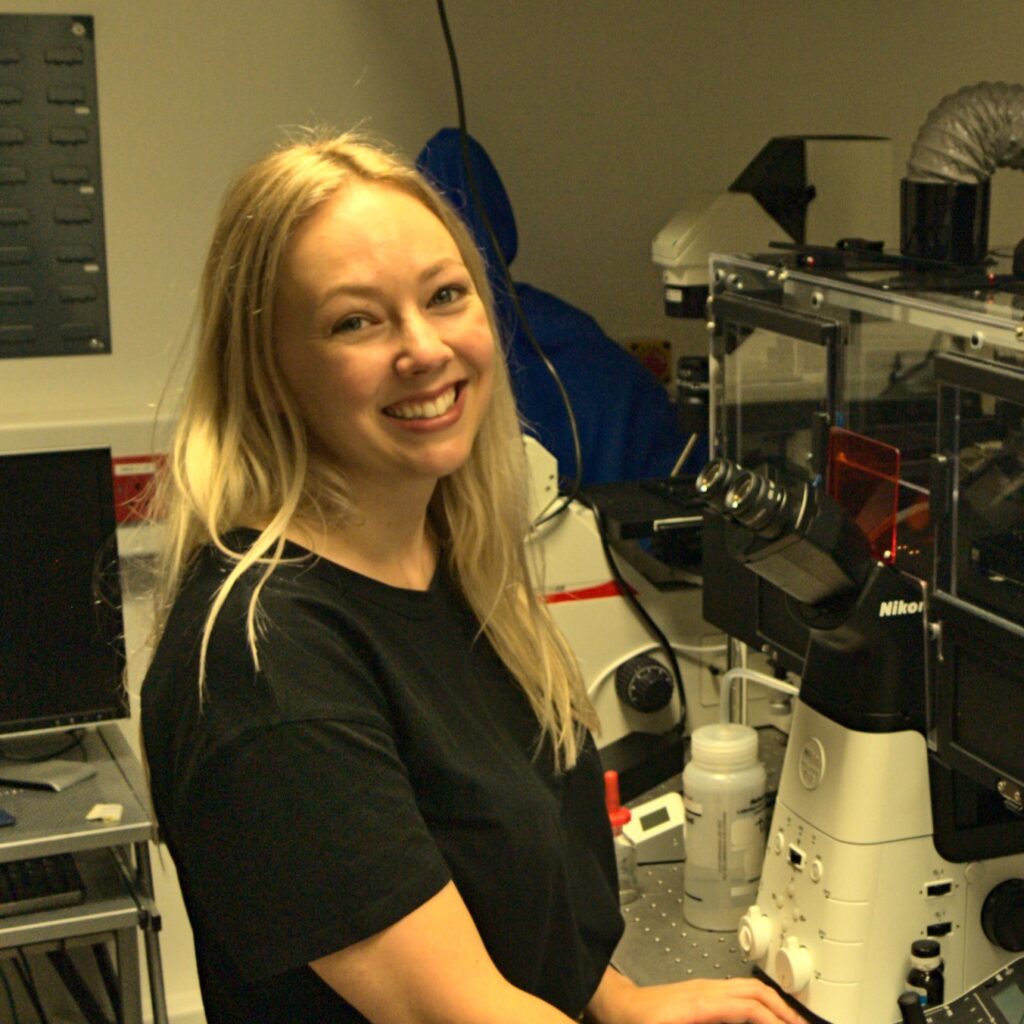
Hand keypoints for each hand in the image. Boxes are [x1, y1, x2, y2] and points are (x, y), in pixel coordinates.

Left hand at [587, 971, 806, 1023]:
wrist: (619, 1007)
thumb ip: (704, 1023)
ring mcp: (706, 989)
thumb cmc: (638, 1023)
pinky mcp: (703, 994)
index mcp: (703, 1004)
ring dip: (775, 1005)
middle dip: (784, 1012)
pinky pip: (739, 992)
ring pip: (749, 988)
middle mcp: (708, 991)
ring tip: (792, 1023)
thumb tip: (739, 1016)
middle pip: (756, 993)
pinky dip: (760, 1002)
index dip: (775, 1021)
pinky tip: (765, 1017)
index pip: (750, 1007)